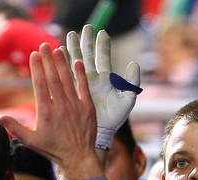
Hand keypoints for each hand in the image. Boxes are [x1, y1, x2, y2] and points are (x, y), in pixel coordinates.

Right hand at [0, 44, 100, 179]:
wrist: (78, 158)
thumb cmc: (54, 150)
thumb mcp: (31, 140)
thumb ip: (15, 127)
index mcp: (46, 111)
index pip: (39, 84)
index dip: (36, 68)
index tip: (34, 55)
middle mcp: (61, 106)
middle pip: (53, 78)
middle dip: (48, 60)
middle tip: (44, 46)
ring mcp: (76, 106)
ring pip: (68, 80)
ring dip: (63, 64)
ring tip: (58, 49)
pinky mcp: (88, 109)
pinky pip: (84, 88)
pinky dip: (81, 75)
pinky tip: (78, 63)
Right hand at [65, 24, 140, 149]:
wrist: (100, 134)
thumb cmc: (115, 118)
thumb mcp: (128, 99)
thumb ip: (132, 82)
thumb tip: (135, 63)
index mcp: (105, 80)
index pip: (102, 58)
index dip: (102, 45)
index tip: (102, 32)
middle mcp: (93, 79)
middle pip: (88, 56)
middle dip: (86, 42)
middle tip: (86, 27)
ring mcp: (82, 84)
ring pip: (77, 62)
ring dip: (74, 49)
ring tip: (71, 35)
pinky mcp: (74, 91)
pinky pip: (69, 75)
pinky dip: (66, 64)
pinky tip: (62, 53)